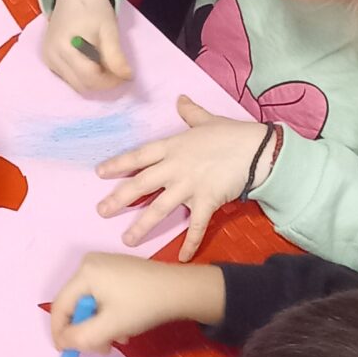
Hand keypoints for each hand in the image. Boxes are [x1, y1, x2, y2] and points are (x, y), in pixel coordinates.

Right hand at [42, 0, 133, 92]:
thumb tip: (126, 77)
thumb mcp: (109, 29)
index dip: (109, 81)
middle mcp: (52, 56)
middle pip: (81, 85)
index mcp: (65, 47)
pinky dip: (82, 76)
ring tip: (105, 65)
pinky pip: (68, 77)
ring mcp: (48, 59)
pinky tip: (91, 62)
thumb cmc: (93, 9)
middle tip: (116, 71)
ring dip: (92, 80)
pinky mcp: (48, 60)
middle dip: (102, 83)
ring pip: (74, 84)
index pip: (89, 77)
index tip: (124, 75)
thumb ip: (115, 55)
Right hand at [48, 253, 225, 354]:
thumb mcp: (109, 327)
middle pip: (76, 304)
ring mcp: (105, 265)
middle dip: (86, 330)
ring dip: (100, 325)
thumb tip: (62, 342)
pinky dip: (109, 314)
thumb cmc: (143, 306)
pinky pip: (103, 296)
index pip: (59, 306)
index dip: (59, 332)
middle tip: (101, 349)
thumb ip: (80, 338)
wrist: (182, 289)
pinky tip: (125, 325)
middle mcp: (90, 263)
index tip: (66, 354)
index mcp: (84, 272)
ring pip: (91, 302)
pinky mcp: (119, 270)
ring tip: (119, 338)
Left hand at [96, 99, 273, 260]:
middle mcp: (175, 167)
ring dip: (142, 225)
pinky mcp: (207, 201)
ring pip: (160, 208)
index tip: (100, 173)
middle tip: (101, 211)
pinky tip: (182, 258)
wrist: (258, 149)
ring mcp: (189, 186)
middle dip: (119, 198)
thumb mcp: (207, 120)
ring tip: (127, 240)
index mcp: (172, 146)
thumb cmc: (232, 133)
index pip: (138, 156)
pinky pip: (196, 226)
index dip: (118, 164)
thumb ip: (190, 112)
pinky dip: (190, 242)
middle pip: (141, 184)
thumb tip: (181, 99)